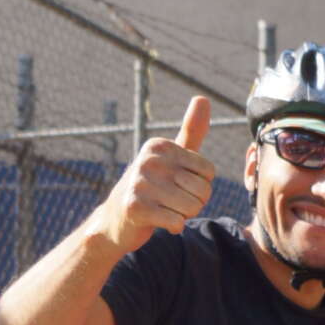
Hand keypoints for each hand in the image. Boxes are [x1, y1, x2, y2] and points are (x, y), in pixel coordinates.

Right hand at [91, 96, 214, 253]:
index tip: (178, 185)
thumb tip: (203, 98)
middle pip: (203, 190)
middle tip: (171, 201)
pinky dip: (174, 226)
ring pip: (192, 208)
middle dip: (194, 202)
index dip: (200, 185)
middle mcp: (149, 160)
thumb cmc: (152, 186)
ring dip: (183, 215)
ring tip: (164, 209)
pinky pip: (177, 222)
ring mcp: (140, 183)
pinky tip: (158, 220)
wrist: (116, 219)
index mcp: (160, 146)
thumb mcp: (171, 157)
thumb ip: (191, 131)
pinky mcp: (135, 208)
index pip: (208, 172)